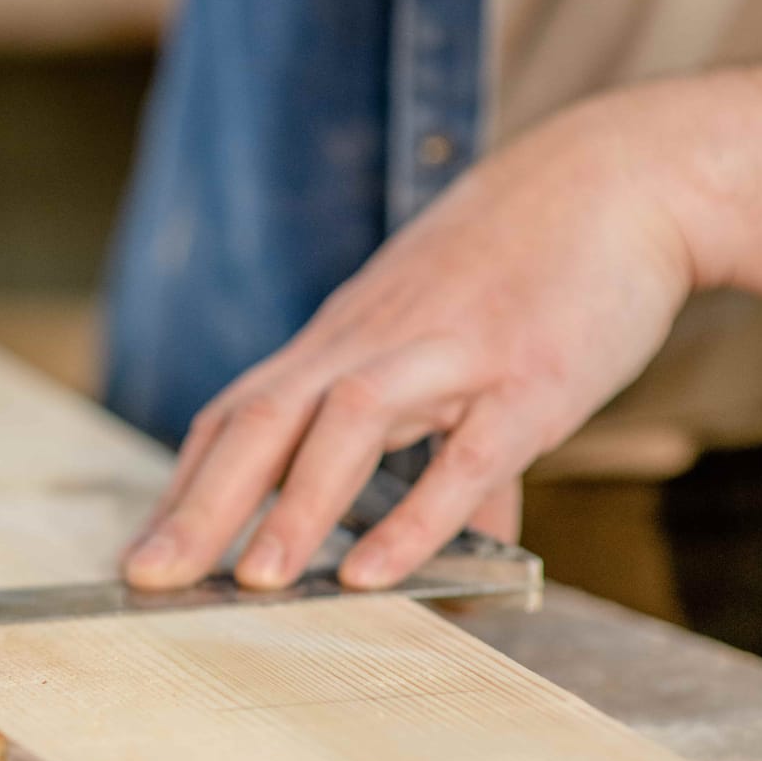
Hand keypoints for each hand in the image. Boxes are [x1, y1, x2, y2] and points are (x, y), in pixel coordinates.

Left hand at [125, 84, 715, 593]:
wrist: (619, 178)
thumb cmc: (527, 270)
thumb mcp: (452, 354)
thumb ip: (443, 462)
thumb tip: (446, 553)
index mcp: (342, 343)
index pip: (237, 414)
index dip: (184, 485)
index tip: (142, 553)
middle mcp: (372, 344)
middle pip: (261, 421)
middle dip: (199, 505)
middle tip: (145, 577)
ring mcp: (448, 356)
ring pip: (346, 427)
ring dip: (294, 507)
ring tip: (252, 582)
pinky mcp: (529, 377)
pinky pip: (464, 454)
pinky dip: (416, 515)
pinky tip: (376, 572)